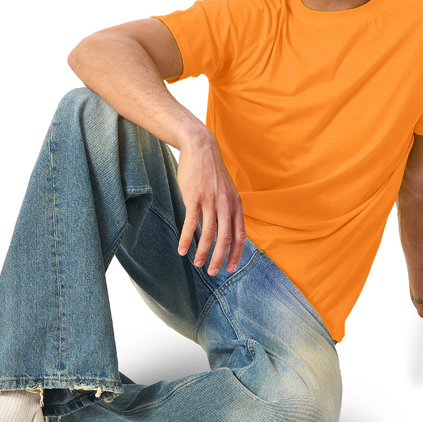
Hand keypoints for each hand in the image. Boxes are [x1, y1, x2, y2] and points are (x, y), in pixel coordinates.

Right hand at [176, 132, 245, 275]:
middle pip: (225, 239)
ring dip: (203, 252)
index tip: (230, 268)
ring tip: (198, 264)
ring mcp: (210, 202)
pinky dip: (186, 239)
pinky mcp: (194, 198)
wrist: (201, 148)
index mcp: (236, 205)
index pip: (240, 235)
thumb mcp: (227, 190)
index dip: (236, 254)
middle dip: (220, 259)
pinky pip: (191, 224)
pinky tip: (182, 250)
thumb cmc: (212, 172)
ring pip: (209, 234)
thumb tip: (227, 228)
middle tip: (213, 273)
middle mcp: (226, 205)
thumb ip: (229, 208)